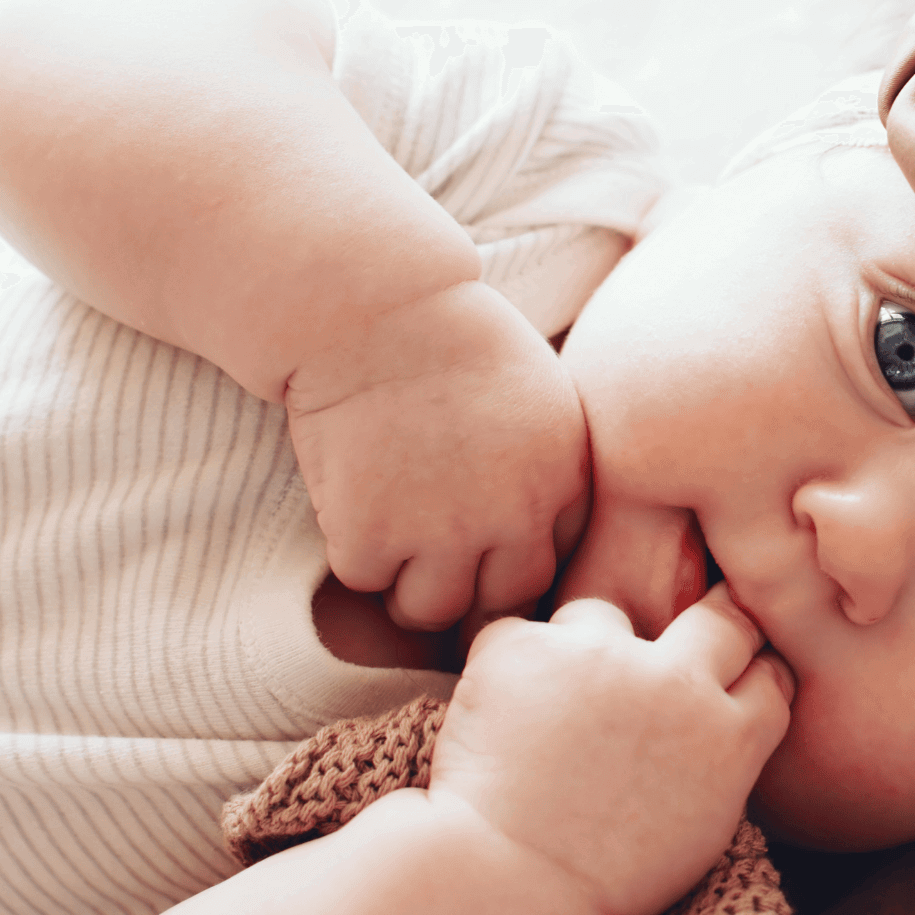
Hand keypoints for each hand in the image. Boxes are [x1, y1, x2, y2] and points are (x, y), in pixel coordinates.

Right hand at [285, 280, 589, 630]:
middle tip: (435, 564)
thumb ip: (548, 462)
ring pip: (432, 609)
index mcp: (563, 476)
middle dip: (469, 589)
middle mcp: (515, 514)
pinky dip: (354, 551)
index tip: (483, 541)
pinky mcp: (372, 533)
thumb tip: (537, 523)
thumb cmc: (452, 333)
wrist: (376, 305)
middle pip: (502, 600)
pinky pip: (366, 577)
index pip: (552, 560)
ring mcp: (444, 530)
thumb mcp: (542, 392)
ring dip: (409, 586)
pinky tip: (351, 504)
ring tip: (392, 545)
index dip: (512, 554)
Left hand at [428, 586, 793, 914]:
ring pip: (605, 617)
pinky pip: (520, 636)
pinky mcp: (526, 646)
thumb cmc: (601, 882)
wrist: (507, 888)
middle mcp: (676, 682)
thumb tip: (719, 716)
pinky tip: (499, 721)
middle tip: (683, 644)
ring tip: (552, 715)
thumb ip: (719, 761)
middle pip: (722, 619)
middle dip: (715, 623)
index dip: (753, 672)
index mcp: (728, 737)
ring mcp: (600, 657)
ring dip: (587, 650)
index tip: (737, 674)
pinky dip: (511, 671)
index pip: (771, 674)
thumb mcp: (700, 830)